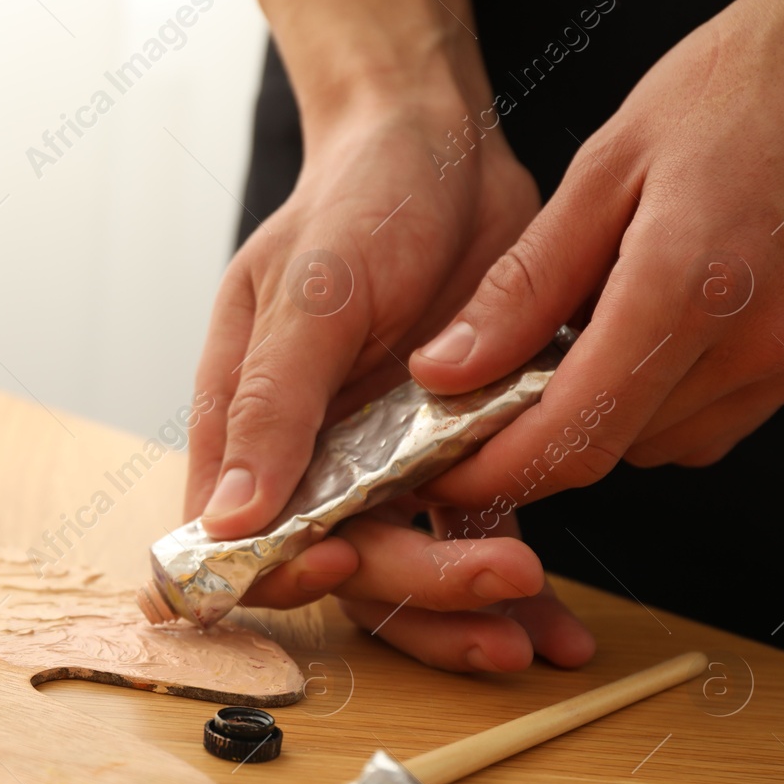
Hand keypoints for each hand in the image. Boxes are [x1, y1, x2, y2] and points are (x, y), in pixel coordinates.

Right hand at [185, 99, 596, 669]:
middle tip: (495, 584)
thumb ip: (271, 406)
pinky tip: (558, 630)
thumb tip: (224, 519)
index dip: (277, 574)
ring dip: (466, 614)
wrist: (443, 149)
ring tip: (532, 634)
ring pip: (412, 570)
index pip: (238, 540)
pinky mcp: (455, 458)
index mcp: (247, 427)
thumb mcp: (307, 294)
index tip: (338, 563)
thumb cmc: (352, 201)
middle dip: (416, 592)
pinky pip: (478, 535)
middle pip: (345, 569)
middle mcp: (312, 461)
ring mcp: (385, 466)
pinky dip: (515, 591)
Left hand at [409, 0, 783, 510]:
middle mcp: (755, 343)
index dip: (494, 472)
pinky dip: (660, 401)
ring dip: (601, 419)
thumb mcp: (608, 166)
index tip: (441, 472)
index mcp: (687, 288)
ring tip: (570, 343)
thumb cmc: (752, 78)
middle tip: (484, 395)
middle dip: (536, 440)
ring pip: (663, 444)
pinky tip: (642, 335)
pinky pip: (717, 419)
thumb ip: (524, 285)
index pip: (571, 437)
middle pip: (611, 451)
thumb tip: (446, 369)